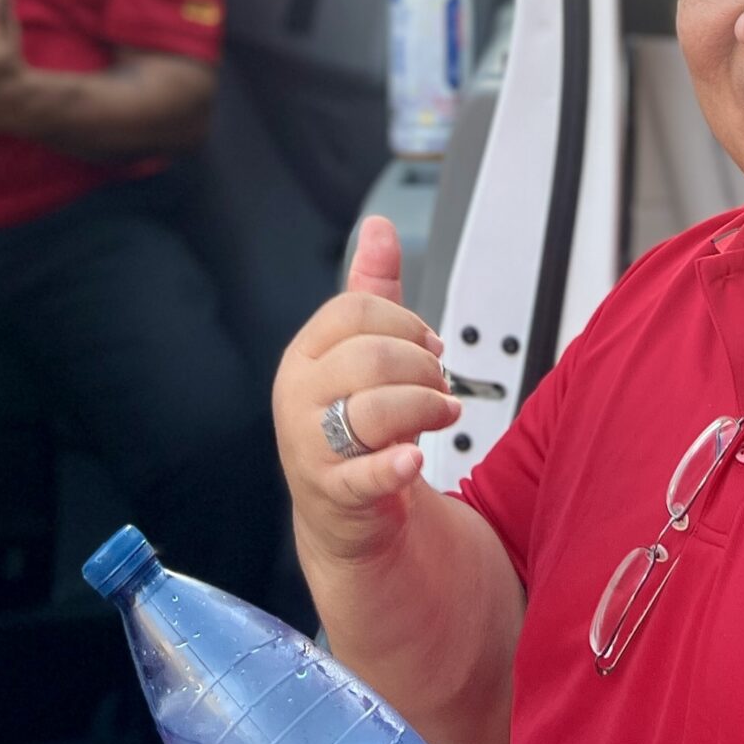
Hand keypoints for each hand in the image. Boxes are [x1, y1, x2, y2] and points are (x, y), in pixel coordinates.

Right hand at [273, 214, 458, 567]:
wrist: (345, 515)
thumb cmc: (356, 427)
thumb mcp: (362, 354)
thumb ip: (373, 290)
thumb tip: (378, 227)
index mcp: (305, 354)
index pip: (355, 310)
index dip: (406, 322)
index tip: (430, 344)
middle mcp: (299, 395)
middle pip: (370, 355)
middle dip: (423, 367)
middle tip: (441, 385)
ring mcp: (310, 444)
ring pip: (374, 407)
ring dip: (427, 407)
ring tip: (444, 414)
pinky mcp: (334, 492)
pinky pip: (364, 473)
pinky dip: (394, 465)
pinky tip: (413, 459)